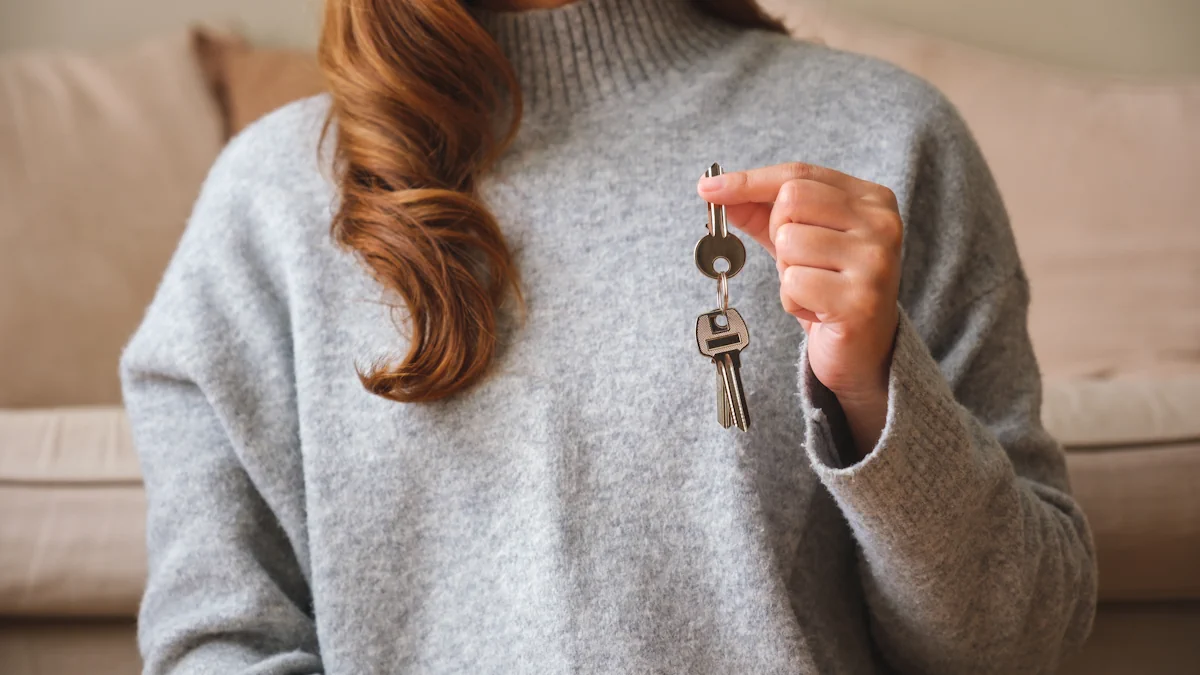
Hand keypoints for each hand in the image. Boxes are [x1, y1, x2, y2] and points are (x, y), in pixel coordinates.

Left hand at [698, 162, 902, 455]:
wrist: (864, 349)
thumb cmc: (831, 287)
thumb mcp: (798, 240)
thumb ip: (761, 212)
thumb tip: (716, 190)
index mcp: (873, 199)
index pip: (799, 175)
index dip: (749, 181)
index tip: (709, 188)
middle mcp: (882, 224)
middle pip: (791, 201)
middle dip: (777, 233)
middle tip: (799, 262)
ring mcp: (875, 261)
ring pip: (789, 243)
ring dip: (787, 272)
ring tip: (814, 287)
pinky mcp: (860, 299)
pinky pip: (793, 283)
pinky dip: (793, 300)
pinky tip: (818, 309)